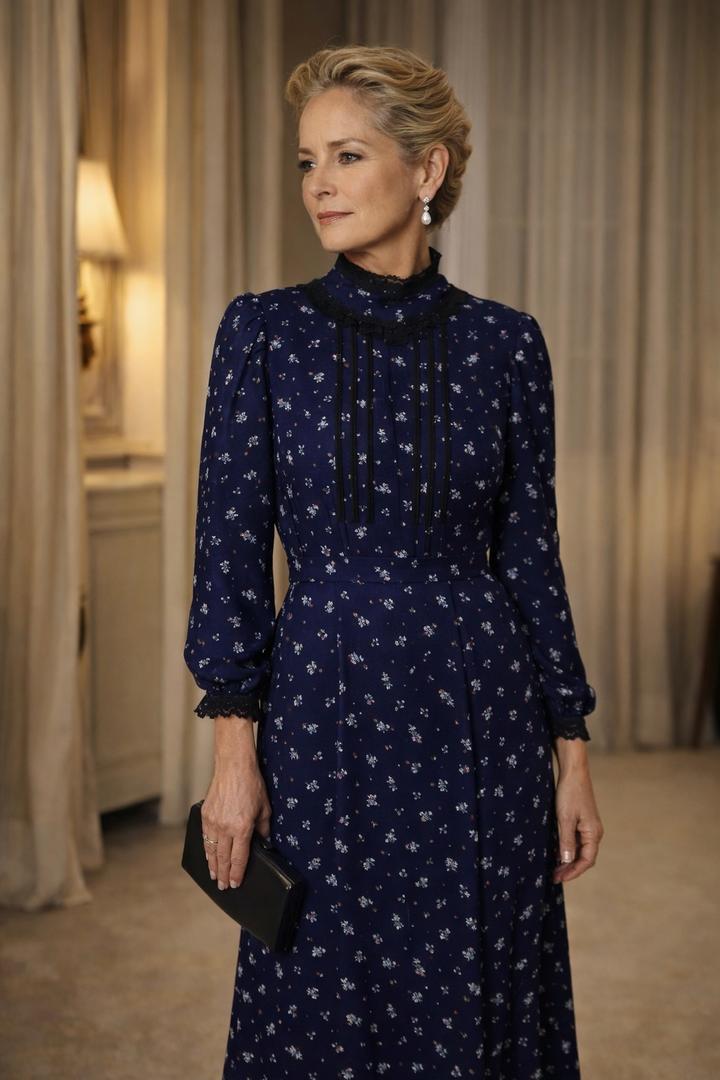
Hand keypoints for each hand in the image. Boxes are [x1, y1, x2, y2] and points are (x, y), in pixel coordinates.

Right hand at [201, 719, 271, 890]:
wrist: (233, 767)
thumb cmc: (252, 785)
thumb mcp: (264, 808)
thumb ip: (264, 828)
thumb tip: (265, 842)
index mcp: (242, 828)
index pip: (239, 858)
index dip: (237, 874)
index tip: (235, 884)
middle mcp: (225, 827)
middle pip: (223, 858)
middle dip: (223, 875)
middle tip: (223, 887)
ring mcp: (213, 821)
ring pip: (211, 850)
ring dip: (213, 865)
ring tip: (214, 876)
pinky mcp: (205, 815)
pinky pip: (205, 837)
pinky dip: (206, 849)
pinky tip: (208, 856)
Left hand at [552, 762, 603, 883]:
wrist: (573, 772)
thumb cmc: (570, 794)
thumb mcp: (565, 819)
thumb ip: (566, 841)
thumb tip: (567, 862)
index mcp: (593, 833)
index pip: (586, 861)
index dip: (573, 872)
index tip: (560, 879)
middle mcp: (594, 832)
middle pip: (584, 858)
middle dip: (571, 869)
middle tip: (554, 877)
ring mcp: (589, 827)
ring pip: (580, 850)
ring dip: (569, 860)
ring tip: (555, 869)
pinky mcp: (582, 821)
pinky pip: (577, 841)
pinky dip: (568, 849)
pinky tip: (557, 853)